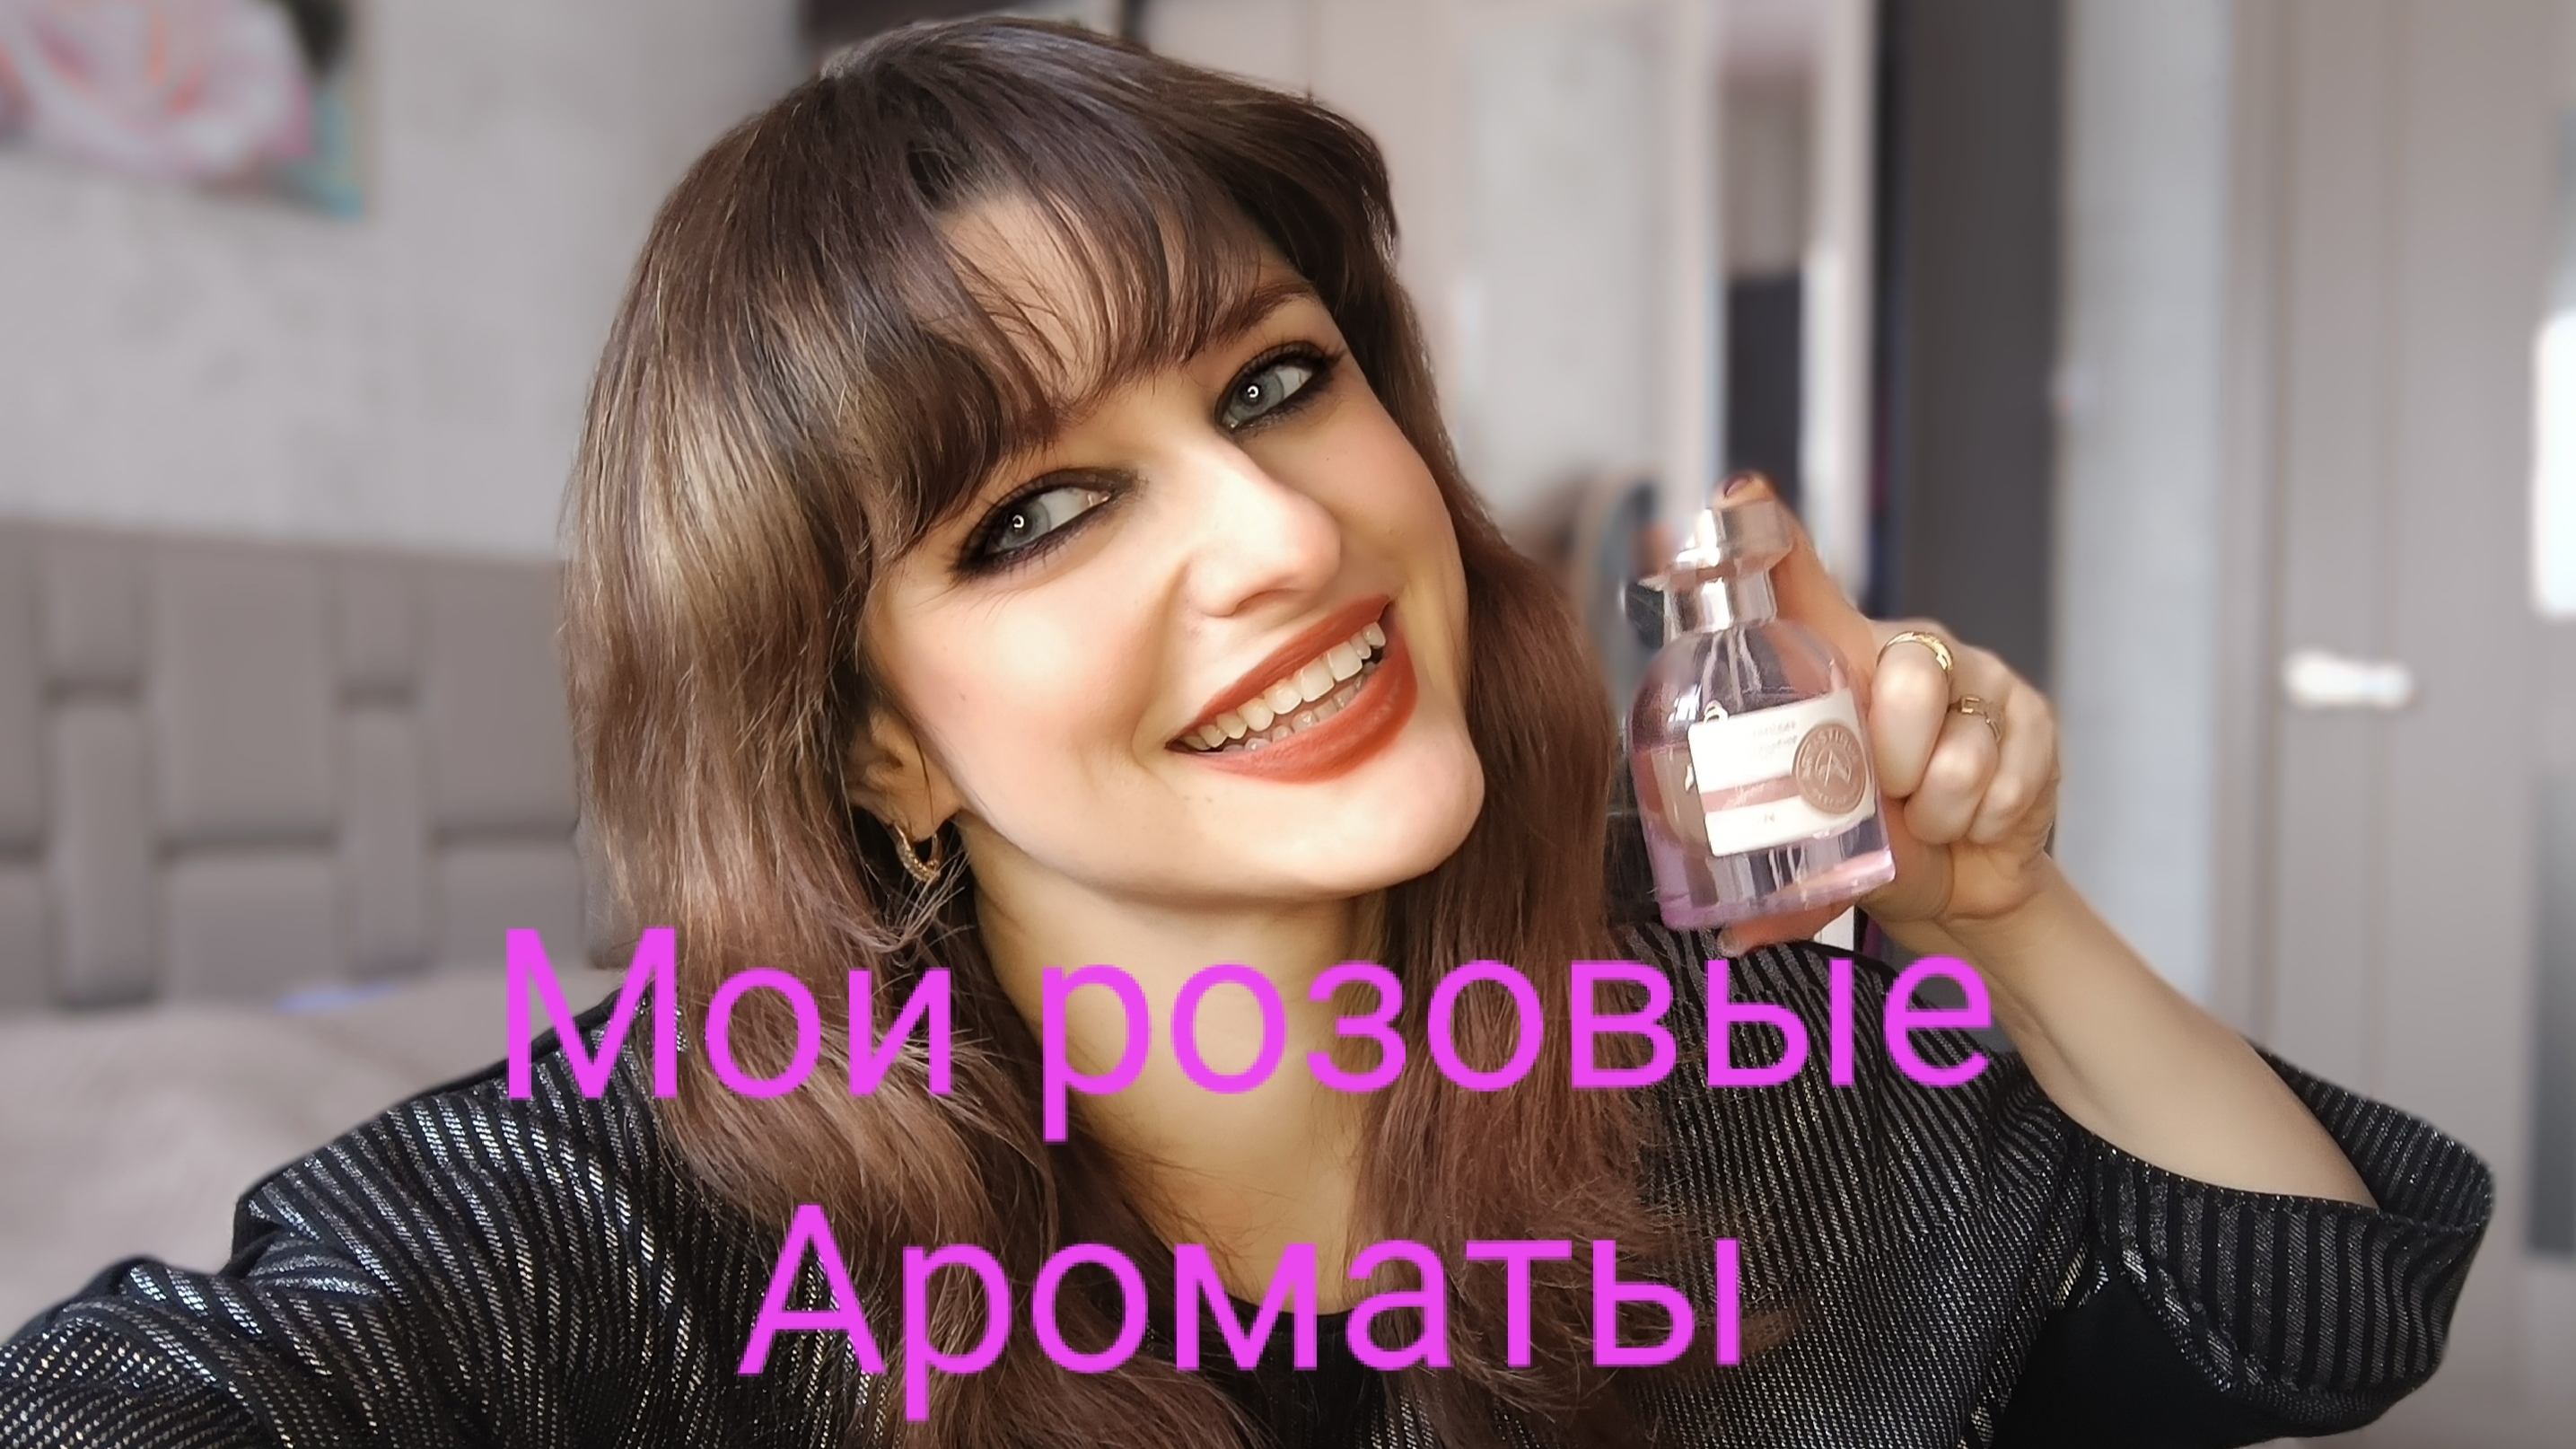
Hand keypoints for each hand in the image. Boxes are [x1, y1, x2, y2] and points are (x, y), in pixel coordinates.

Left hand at [1703, 477, 2062, 959]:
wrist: (1963, 882)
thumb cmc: (1875, 840)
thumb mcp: (1819, 851)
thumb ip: (1777, 884)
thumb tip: (1730, 937)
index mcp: (1837, 667)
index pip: (1801, 585)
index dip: (1769, 536)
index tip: (1735, 492)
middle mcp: (1905, 652)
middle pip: (1902, 669)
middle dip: (1890, 755)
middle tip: (1887, 794)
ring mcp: (1975, 676)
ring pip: (1959, 741)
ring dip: (1942, 807)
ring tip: (1930, 817)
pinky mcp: (2031, 713)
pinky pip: (2009, 770)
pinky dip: (1988, 817)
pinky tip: (1977, 820)